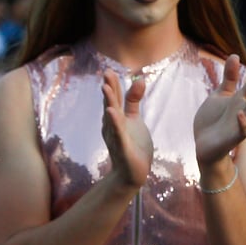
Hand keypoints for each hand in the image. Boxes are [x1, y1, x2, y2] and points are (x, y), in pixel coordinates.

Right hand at [101, 69, 152, 187]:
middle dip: (109, 90)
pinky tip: (112, 113)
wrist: (132, 173)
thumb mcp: (134, 120)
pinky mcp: (123, 148)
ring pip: (112, 118)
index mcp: (116, 118)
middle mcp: (112, 126)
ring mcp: (117, 137)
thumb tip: (140, 80)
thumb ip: (133, 101)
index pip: (115, 99)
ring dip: (109, 103)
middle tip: (106, 74)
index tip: (109, 71)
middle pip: (111, 105)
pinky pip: (119, 134)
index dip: (113, 85)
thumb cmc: (133, 145)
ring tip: (106, 88)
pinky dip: (115, 123)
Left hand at [194, 53, 245, 164]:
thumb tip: (235, 54)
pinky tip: (239, 113)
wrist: (204, 144)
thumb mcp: (220, 94)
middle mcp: (244, 109)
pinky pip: (244, 131)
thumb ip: (229, 77)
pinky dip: (243, 123)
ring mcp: (241, 124)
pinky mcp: (234, 137)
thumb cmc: (213, 119)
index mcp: (241, 98)